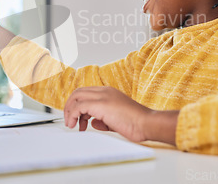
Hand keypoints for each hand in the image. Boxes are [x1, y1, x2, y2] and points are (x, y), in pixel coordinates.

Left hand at [64, 86, 178, 144]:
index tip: (77, 118)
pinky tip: (75, 126)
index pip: (86, 93)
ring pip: (76, 97)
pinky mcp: (101, 104)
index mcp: (109, 92)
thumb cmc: (137, 124)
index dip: (77, 105)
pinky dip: (73, 115)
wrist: (147, 123)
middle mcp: (105, 91)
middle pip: (78, 92)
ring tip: (72, 125)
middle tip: (70, 121)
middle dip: (70, 107)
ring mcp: (103, 96)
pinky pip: (79, 106)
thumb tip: (93, 123)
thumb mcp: (115, 121)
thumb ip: (103, 120)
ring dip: (70, 111)